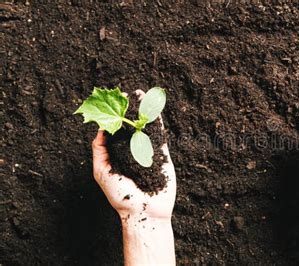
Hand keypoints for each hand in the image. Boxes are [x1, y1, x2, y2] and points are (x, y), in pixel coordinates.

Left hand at [91, 90, 175, 222]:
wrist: (144, 211)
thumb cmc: (120, 196)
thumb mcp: (102, 172)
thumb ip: (100, 151)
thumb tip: (100, 129)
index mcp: (118, 154)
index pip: (116, 131)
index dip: (115, 116)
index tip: (114, 102)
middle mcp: (133, 151)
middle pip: (132, 125)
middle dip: (131, 109)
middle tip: (129, 93)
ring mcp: (148, 152)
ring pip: (147, 127)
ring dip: (145, 110)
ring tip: (143, 94)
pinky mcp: (162, 155)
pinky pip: (160, 136)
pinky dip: (158, 122)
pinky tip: (155, 109)